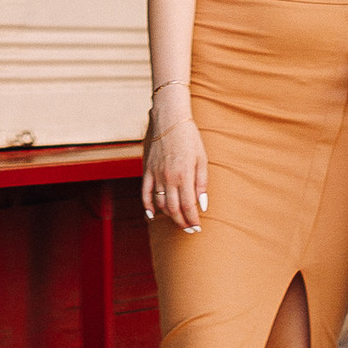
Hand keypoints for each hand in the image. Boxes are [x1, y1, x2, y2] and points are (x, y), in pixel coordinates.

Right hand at [142, 105, 207, 233]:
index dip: (193, 220)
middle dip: (182, 222)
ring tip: (178, 222)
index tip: (197, 228)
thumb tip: (202, 205)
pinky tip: (152, 215)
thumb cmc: (189, 137)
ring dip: (169, 216)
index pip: (188, 206)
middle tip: (189, 229)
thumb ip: (202, 183)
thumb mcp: (202, 158)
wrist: (169, 118)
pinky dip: (147, 206)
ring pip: (160, 204)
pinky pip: (145, 193)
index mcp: (184, 175)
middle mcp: (168, 178)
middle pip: (174, 209)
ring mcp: (155, 175)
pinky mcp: (146, 170)